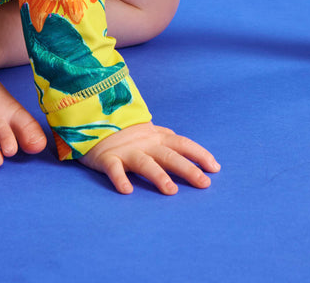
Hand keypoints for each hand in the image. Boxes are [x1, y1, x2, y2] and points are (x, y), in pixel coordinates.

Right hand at [78, 122, 219, 194]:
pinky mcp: (108, 158)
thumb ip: (167, 140)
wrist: (93, 119)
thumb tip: (190, 150)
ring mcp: (127, 151)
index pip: (182, 144)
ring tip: (171, 190)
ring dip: (159, 176)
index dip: (199, 154)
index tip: (215, 167)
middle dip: (187, 169)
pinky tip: (127, 191)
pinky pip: (114, 169)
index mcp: (157, 137)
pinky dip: (120, 179)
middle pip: (169, 155)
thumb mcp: (149, 132)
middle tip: (204, 183)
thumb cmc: (126, 132)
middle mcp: (145, 144)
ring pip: (145, 163)